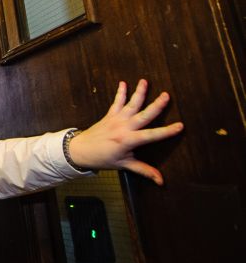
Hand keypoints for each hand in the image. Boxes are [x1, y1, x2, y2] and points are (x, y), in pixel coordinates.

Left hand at [69, 79, 183, 184]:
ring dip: (138, 92)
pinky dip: (120, 93)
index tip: (180, 126)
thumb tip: (161, 181)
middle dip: (156, 105)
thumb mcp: (124, 165)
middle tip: (166, 95)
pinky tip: (123, 83)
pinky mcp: (109, 115)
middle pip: (143, 115)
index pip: (152, 135)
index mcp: (129, 140)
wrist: (81, 150)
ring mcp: (116, 119)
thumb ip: (144, 170)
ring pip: (130, 104)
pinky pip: (116, 102)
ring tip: (144, 81)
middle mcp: (123, 127)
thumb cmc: (103, 158)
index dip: (167, 131)